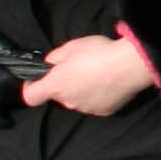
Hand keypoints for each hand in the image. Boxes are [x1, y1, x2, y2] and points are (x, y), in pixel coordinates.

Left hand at [19, 34, 158, 117]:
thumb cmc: (97, 53)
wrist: (130, 65)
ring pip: (78, 99)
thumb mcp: (70, 47)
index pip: (30, 97)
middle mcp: (68, 101)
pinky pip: (95, 103)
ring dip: (82, 89)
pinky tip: (108, 84)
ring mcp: (87, 109)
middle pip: (59, 95)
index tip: (37, 79)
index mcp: (56, 86)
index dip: (30, 87)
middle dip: (64, 83)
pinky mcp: (104, 111)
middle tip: (78, 68)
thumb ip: (55, 58)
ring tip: (97, 75)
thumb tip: (51, 64)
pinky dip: (98, 95)